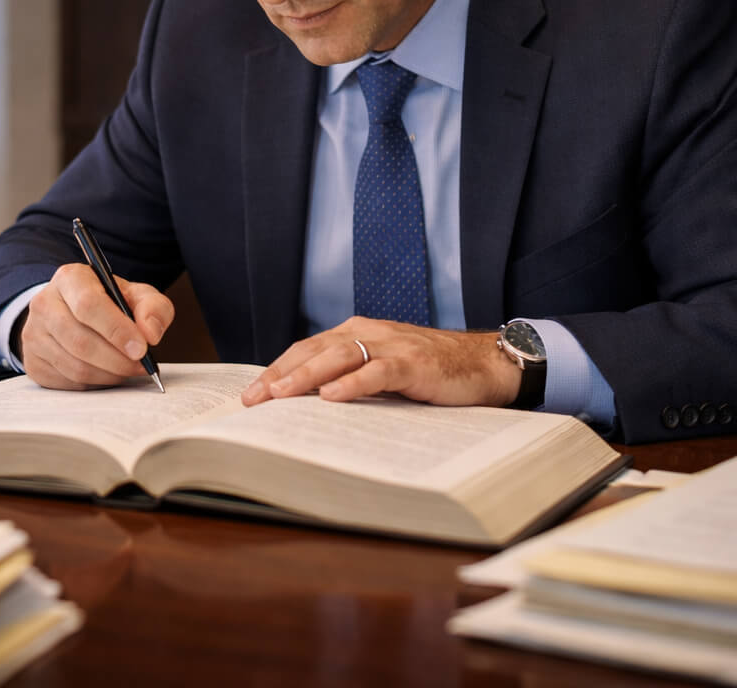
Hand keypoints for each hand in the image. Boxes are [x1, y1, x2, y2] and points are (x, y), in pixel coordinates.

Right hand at [19, 263, 173, 389]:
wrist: (74, 313)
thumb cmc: (110, 303)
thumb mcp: (136, 296)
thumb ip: (153, 307)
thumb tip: (150, 334)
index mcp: (70, 278)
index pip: (88, 305)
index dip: (117, 330)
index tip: (142, 348)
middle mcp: (44, 303)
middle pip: (80, 341)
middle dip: (117, 359)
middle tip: (141, 365)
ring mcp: (33, 334)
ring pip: (74, 366)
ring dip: (109, 374)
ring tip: (128, 369)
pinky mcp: (33, 362)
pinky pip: (67, 382)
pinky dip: (94, 384)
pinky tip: (107, 373)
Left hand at [239, 317, 519, 406]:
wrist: (484, 363)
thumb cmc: (431, 371)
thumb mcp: (383, 370)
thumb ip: (351, 378)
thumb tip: (309, 404)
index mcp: (357, 333)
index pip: (307, 348)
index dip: (277, 369)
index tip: (252, 393)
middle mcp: (369, 333)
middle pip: (314, 350)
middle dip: (280, 374)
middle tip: (253, 399)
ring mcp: (391, 346)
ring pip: (339, 356)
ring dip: (306, 376)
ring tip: (280, 395)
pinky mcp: (414, 364)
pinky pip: (377, 371)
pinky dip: (352, 383)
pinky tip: (332, 396)